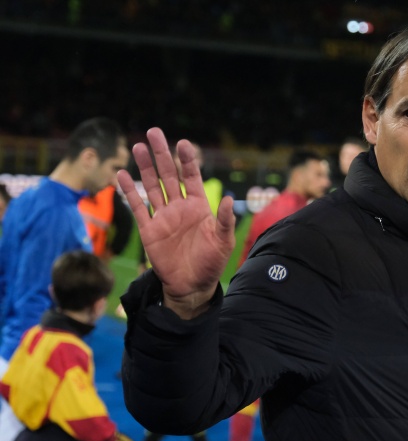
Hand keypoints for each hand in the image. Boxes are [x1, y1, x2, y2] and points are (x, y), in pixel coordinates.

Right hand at [117, 128, 234, 318]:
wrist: (191, 285)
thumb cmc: (211, 263)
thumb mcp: (223, 241)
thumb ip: (225, 220)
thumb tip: (230, 200)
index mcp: (200, 206)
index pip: (192, 177)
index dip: (187, 160)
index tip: (182, 143)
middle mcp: (180, 207)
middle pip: (169, 175)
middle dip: (162, 154)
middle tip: (154, 132)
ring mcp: (163, 217)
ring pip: (152, 186)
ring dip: (145, 167)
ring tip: (138, 147)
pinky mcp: (149, 229)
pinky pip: (137, 206)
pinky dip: (129, 191)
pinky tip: (122, 174)